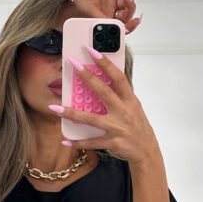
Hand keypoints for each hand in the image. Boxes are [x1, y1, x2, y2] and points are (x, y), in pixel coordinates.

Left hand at [50, 47, 158, 166]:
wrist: (147, 150)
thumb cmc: (138, 126)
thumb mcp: (133, 107)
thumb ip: (119, 95)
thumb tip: (101, 80)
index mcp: (130, 100)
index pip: (118, 77)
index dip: (106, 63)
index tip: (93, 51)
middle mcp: (124, 111)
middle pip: (103, 92)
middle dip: (87, 77)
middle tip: (73, 64)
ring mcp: (117, 127)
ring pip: (91, 118)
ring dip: (71, 114)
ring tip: (55, 108)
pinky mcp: (113, 142)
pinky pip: (92, 141)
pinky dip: (78, 142)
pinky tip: (65, 140)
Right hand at [67, 0, 140, 33]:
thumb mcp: (89, 9)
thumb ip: (102, 19)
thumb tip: (115, 28)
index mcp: (103, 17)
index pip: (119, 25)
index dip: (129, 25)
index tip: (135, 21)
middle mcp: (107, 9)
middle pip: (125, 13)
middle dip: (130, 8)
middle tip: (128, 1)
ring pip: (126, 1)